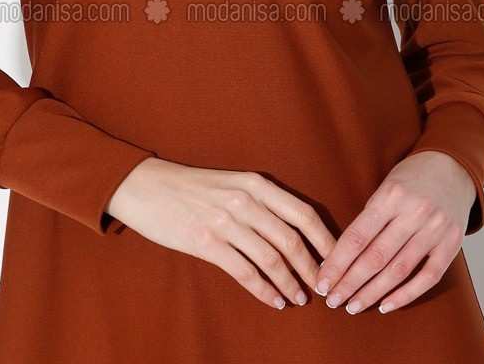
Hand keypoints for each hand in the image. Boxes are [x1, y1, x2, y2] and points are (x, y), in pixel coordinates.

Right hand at [106, 157, 336, 309]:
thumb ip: (260, 200)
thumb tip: (295, 230)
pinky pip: (245, 271)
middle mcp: (245, 200)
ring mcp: (225, 220)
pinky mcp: (206, 241)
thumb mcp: (230, 182)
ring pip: (272, 258)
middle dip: (312, 268)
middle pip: (292, 239)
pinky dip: (264, 290)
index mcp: (255, 183)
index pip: (303, 213)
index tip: (338, 261)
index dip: (325, 240)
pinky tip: (274, 301)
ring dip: (290, 283)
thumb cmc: (191, 186)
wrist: (145, 186)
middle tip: (323, 288)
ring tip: (300, 298)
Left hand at [312, 151, 475, 314]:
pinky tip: (385, 305)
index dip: (337, 262)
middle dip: (350, 282)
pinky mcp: (452, 244)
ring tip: (354, 306)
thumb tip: (340, 256)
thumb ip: (369, 218)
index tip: (322, 281)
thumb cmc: (410, 178)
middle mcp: (414, 213)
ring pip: (399, 270)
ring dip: (373, 293)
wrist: (452, 167)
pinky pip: (428, 277)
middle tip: (332, 299)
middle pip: (376, 257)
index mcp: (391, 195)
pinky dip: (405, 295)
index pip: (357, 236)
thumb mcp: (385, 186)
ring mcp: (435, 230)